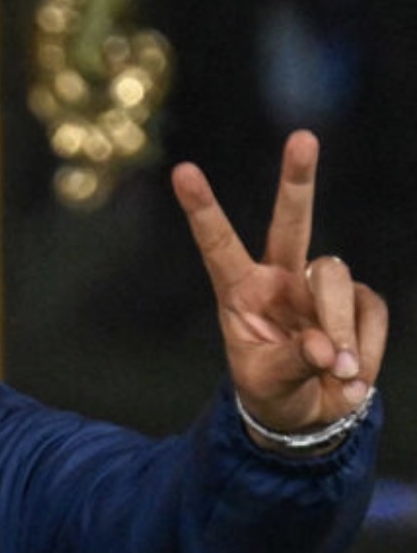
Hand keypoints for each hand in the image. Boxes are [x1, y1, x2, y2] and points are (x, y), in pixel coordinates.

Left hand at [173, 130, 387, 434]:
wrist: (308, 414)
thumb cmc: (271, 391)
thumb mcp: (266, 382)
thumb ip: (292, 363)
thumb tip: (325, 349)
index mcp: (240, 291)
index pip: (217, 244)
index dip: (202, 209)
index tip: (182, 171)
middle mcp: (280, 278)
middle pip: (292, 222)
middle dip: (297, 180)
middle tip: (303, 137)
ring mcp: (320, 286)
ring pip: (335, 278)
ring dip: (337, 328)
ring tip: (334, 371)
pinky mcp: (359, 301)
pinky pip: (369, 310)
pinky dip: (364, 348)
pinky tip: (350, 373)